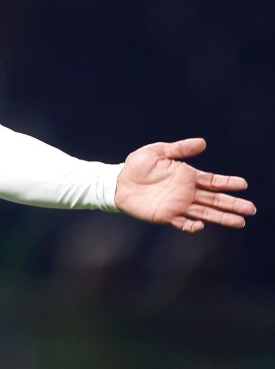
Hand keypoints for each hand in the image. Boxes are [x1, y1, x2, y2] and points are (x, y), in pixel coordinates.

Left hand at [115, 139, 256, 232]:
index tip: (243, 184)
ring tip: (240, 222)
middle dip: (232, 204)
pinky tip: (201, 226)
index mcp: (187, 177)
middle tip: (251, 209)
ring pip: (205, 213)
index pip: (213, 181)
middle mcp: (186, 193)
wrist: (118, 181)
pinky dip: (192, 226)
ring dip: (222, 218)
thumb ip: (179, 149)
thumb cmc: (137, 165)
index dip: (228, 183)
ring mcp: (178, 206)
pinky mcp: (166, 216)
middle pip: (214, 200)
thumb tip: (203, 142)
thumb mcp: (158, 151)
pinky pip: (182, 223)